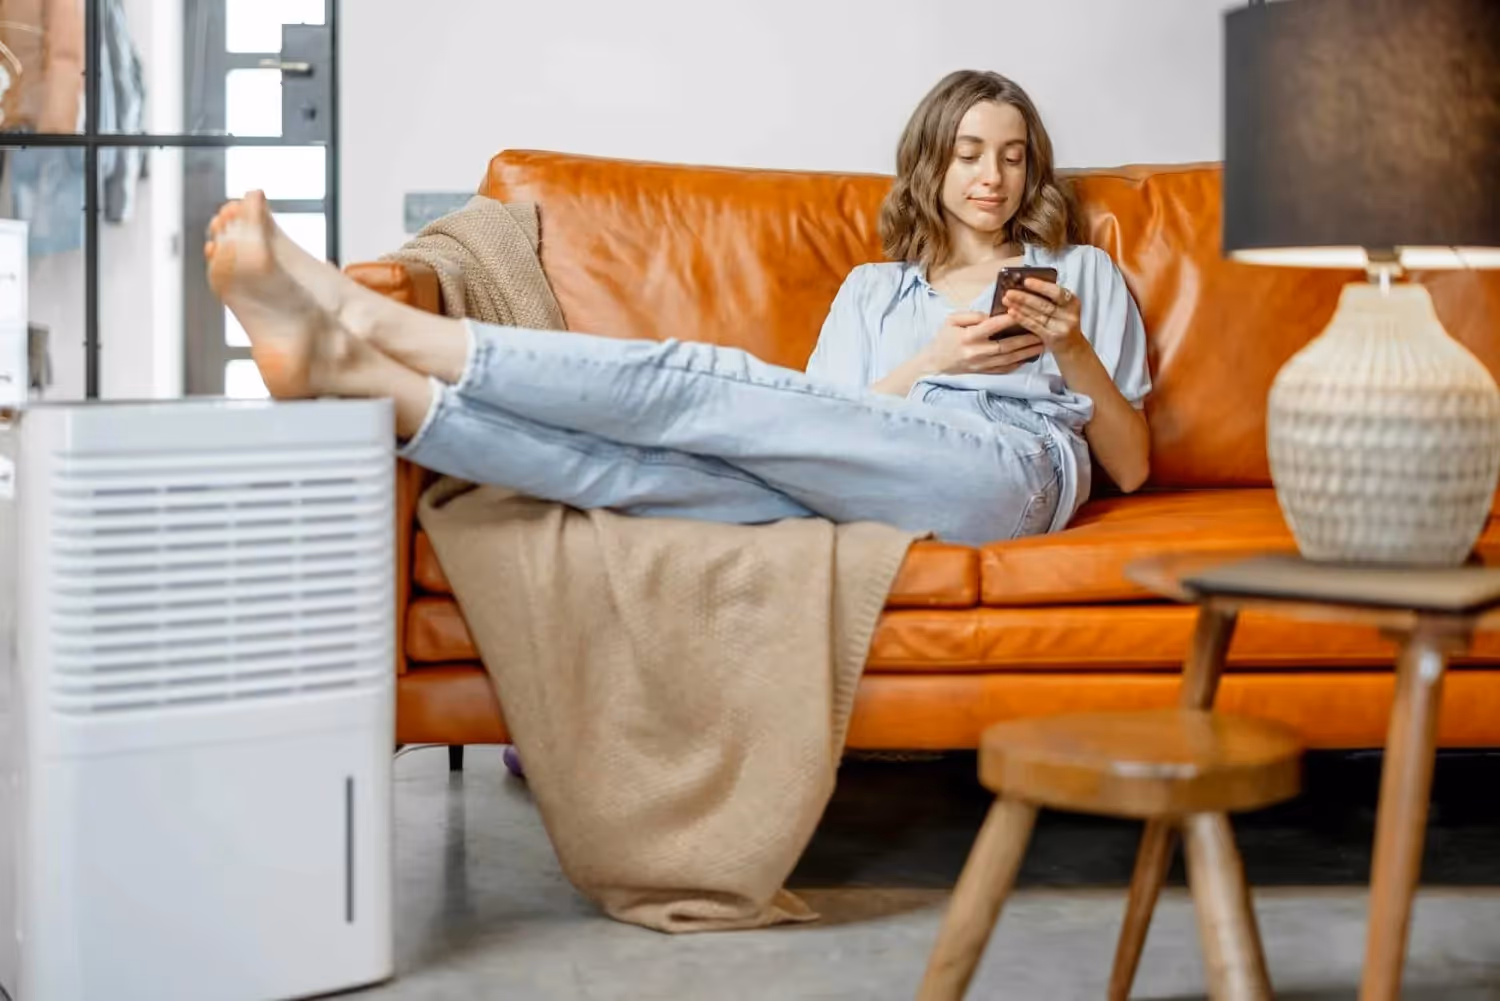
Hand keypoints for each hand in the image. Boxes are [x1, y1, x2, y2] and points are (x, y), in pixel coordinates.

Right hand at [923, 310, 1044, 375]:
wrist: (935, 364)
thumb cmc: (944, 339)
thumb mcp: (951, 320)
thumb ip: (971, 316)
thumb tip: (991, 315)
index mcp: (968, 337)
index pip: (991, 326)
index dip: (1008, 319)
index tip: (1022, 312)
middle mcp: (977, 353)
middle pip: (1006, 346)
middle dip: (1025, 339)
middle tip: (1042, 331)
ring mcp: (982, 365)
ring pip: (1009, 359)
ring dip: (1027, 352)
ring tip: (1042, 344)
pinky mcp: (985, 373)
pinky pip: (1005, 369)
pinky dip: (1019, 363)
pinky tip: (1030, 357)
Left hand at [1001, 279, 1086, 356]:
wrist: (1072, 346)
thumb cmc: (1063, 321)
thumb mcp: (1063, 307)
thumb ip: (1050, 297)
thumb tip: (1025, 285)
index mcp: (1072, 302)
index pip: (1057, 292)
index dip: (1041, 286)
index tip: (1026, 281)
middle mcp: (1069, 314)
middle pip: (1044, 304)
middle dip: (1024, 297)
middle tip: (1009, 292)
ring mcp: (1061, 327)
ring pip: (1037, 315)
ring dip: (1020, 307)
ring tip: (1006, 300)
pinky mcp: (1052, 338)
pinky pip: (1034, 326)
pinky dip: (1021, 318)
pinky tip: (1011, 312)